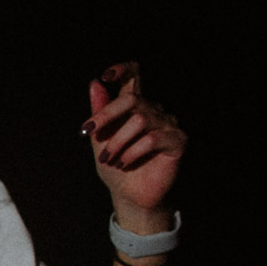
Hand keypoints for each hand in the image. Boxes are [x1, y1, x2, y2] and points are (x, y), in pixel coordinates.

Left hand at [82, 63, 185, 231]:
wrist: (129, 195)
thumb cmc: (115, 166)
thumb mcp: (100, 139)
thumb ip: (99, 112)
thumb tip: (94, 83)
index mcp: (135, 106)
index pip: (135, 76)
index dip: (123, 70)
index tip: (105, 76)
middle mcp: (154, 110)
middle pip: (132, 100)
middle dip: (106, 116)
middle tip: (89, 133)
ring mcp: (168, 124)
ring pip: (140, 121)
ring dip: (117, 142)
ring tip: (108, 159)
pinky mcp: (178, 141)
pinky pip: (152, 139)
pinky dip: (132, 152)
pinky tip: (123, 163)